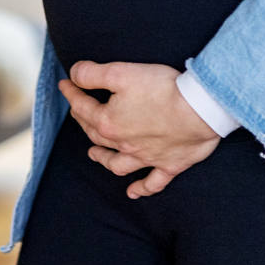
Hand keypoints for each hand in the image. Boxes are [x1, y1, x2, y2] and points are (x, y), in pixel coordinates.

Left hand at [58, 60, 220, 197]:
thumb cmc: (162, 89)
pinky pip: (152, 182)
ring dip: (104, 160)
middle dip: (84, 122)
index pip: (82, 107)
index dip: (72, 93)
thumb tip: (73, 74)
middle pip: (96, 135)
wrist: (199, 109)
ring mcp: (146, 157)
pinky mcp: (169, 164)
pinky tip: (133, 192)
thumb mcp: (121, 72)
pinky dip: (142, 189)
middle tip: (79, 112)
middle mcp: (123, 144)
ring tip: (94, 156)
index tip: (65, 84)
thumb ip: (92, 73)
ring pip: (118, 164)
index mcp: (108, 122)